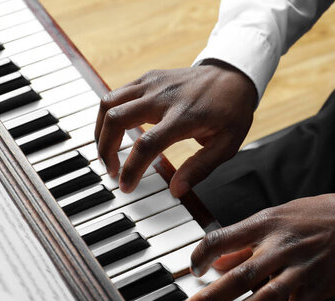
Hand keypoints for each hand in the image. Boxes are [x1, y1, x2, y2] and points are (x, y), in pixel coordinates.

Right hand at [94, 61, 256, 196]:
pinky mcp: (147, 78)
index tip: (125, 187)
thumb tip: (176, 190)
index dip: (131, 168)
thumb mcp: (226, 145)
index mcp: (184, 116)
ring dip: (100, 131)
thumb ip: (200, 168)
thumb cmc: (231, 112)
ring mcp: (152, 83)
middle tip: (112, 171)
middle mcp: (163, 96)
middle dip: (105, 149)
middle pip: (116, 118)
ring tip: (107, 153)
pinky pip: (116, 94)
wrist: (233, 75)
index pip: (147, 144)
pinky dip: (108, 115)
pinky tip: (114, 132)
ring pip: (108, 103)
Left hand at [179, 194, 334, 300]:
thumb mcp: (278, 216)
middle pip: (240, 274)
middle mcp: (281, 246)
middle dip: (210, 296)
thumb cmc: (316, 217)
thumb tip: (217, 261)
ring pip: (264, 298)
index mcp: (266, 223)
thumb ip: (246, 240)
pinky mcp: (317, 289)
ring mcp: (300, 269)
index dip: (202, 255)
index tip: (193, 270)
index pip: (223, 238)